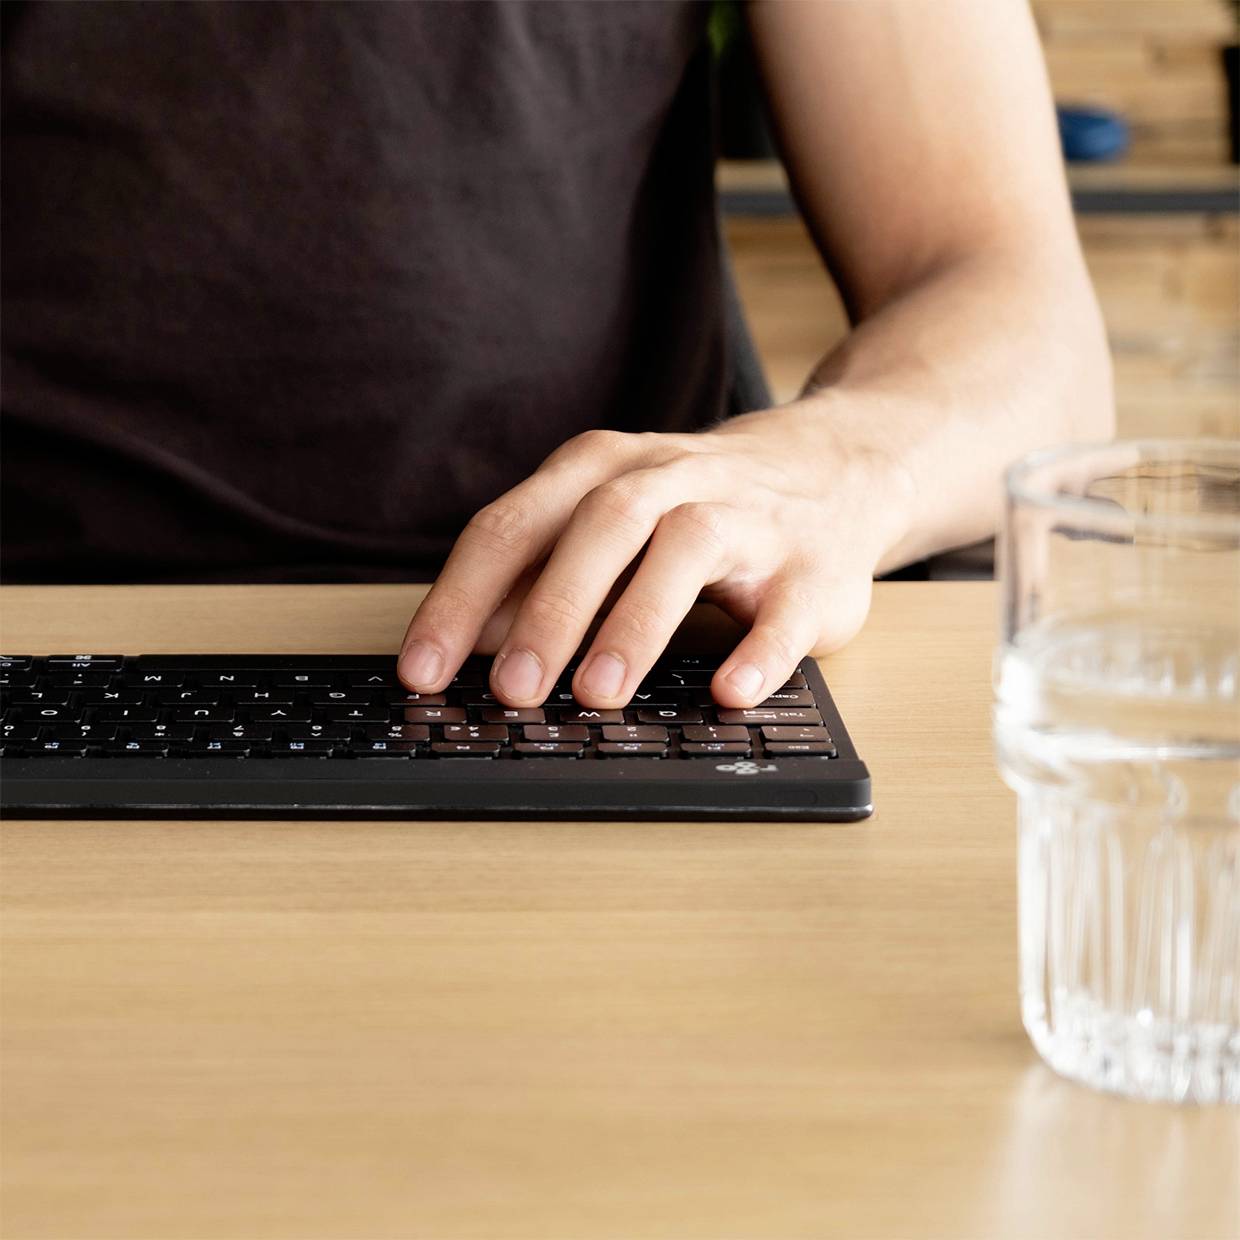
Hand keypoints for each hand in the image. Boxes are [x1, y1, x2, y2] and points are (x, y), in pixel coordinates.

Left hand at [397, 401, 911, 708]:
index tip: (422, 670)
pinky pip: (787, 608)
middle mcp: (672, 479)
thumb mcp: (608, 522)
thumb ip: (540, 574)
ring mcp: (749, 516)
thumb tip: (465, 644)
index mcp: (604, 469)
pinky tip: (730, 691)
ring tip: (599, 693)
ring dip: (638, 623)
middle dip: (550, 609)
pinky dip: (760, 650)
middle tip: (511, 690)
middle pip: (600, 527)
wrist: (834, 466)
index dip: (461, 598)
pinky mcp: (813, 566)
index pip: (515, 526)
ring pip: (687, 550)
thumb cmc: (695, 505)